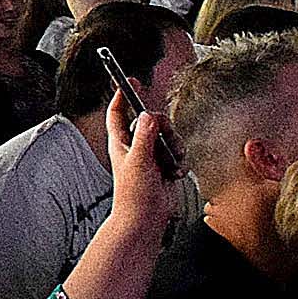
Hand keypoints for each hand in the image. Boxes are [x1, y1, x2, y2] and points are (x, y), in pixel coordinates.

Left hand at [104, 84, 182, 225]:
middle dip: (164, 128)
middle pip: (152, 120)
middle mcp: (135, 146)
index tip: (130, 80)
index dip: (122, 95)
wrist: (146, 218)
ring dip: (175, 147)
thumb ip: (145, 136)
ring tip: (171, 163)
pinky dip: (180, 161)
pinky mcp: (165, 165)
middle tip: (166, 140)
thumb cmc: (133, 193)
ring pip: (169, 136)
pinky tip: (174, 173)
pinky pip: (178, 153)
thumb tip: (148, 114)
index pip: (118, 112)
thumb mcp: (138, 161)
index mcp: (120, 142)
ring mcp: (151, 155)